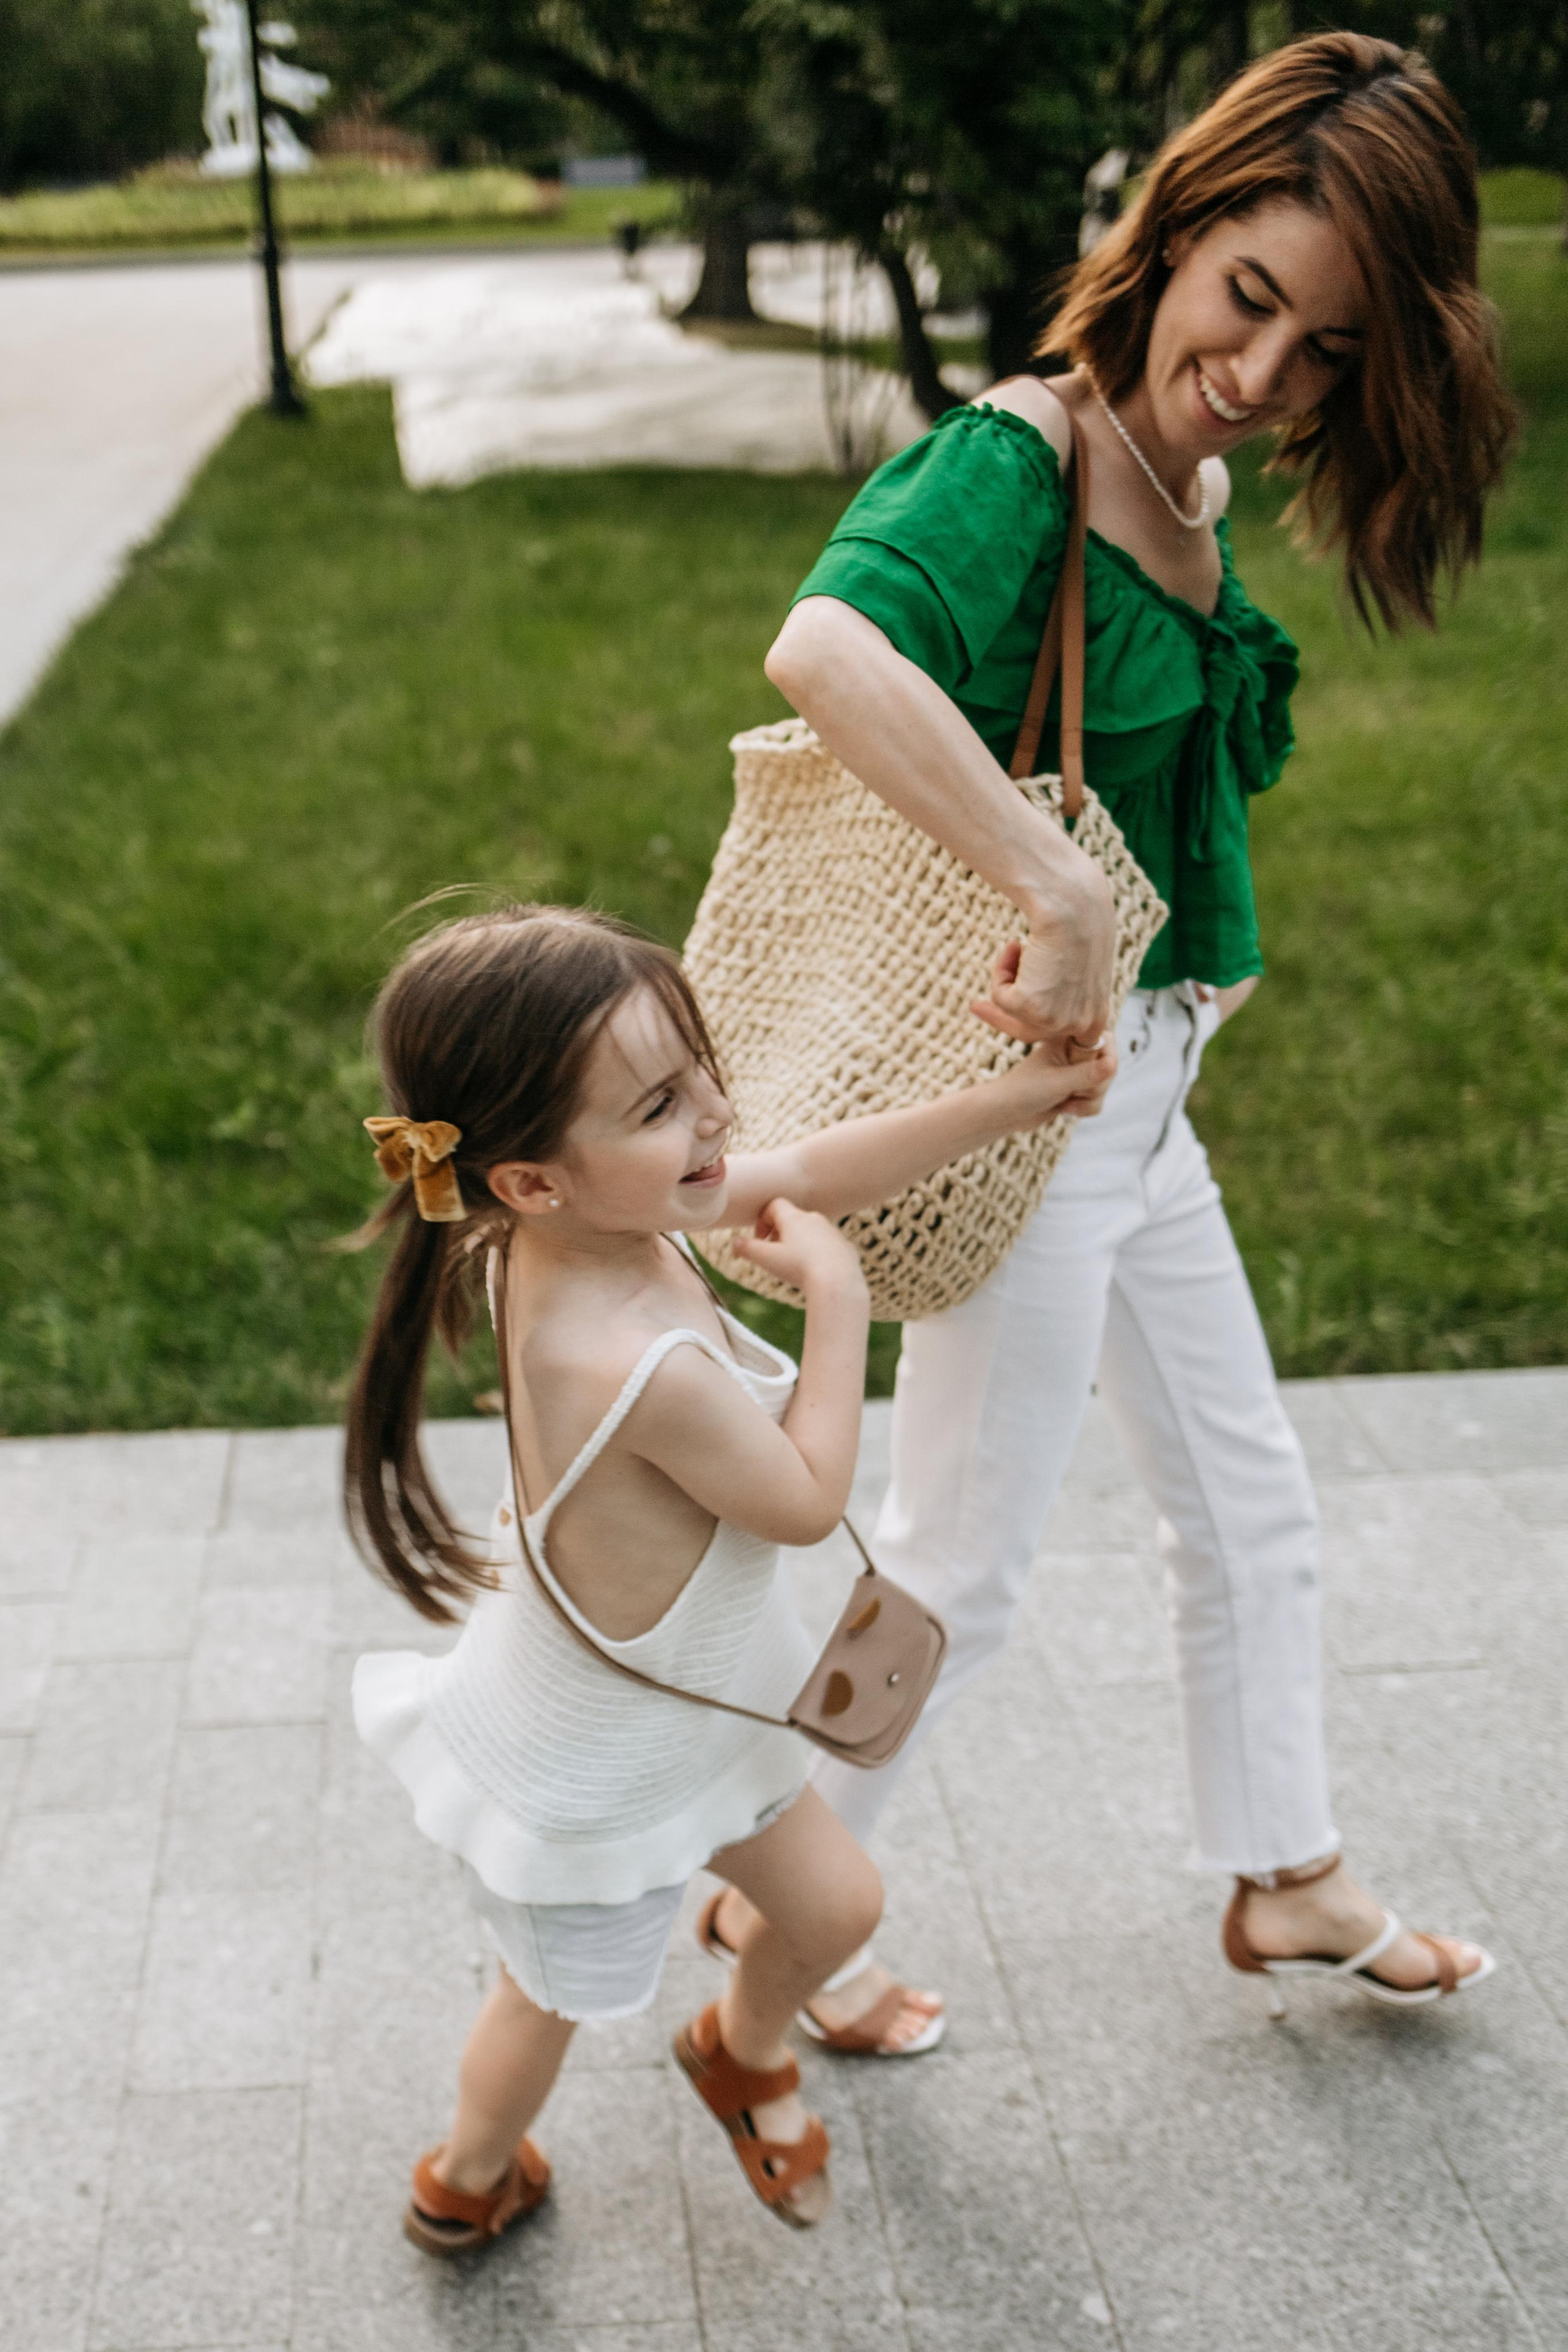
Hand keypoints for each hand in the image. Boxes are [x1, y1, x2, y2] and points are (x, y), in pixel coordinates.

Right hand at [730, 1196, 865, 1297]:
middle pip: (793, 1218)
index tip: (760, 1240)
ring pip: (812, 1232)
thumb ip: (748, 1249)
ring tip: (795, 1265)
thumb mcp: (767, 1259)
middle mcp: (815, 1219)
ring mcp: (833, 1232)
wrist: (838, 1282)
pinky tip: (816, 1272)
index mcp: (794, 1218)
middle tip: (774, 1254)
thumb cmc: (800, 1268)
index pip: (774, 1205)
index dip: (763, 1220)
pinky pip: (829, 1246)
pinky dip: (819, 1254)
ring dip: (800, 1243)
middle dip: (780, 1234)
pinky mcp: (845, 1247)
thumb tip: (735, 1242)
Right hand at [968, 851, 1114, 1053]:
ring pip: (1013, 1013)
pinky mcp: (1031, 1008)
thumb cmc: (1081, 920)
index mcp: (1098, 1014)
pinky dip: (1001, 969)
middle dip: (1002, 1018)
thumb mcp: (1079, 962)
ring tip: (1016, 947)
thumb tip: (1043, 994)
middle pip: (1031, 1033)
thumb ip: (1065, 988)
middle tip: (976, 1007)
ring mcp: (1057, 1020)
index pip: (1064, 1037)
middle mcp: (1081, 1025)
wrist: (1072, 905)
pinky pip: (1000, 997)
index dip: (1037, 1026)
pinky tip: (1016, 945)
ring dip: (1006, 979)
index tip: (1015, 1019)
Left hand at [992, 1038, 1117, 1129]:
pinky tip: (1064, 1109)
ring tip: (1065, 1102)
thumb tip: (1113, 1064)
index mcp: (1068, 1038)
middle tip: (1072, 1091)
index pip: (1106, 1040)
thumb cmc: (1023, 1091)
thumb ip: (1087, 1074)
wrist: (1005, 1113)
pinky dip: (1085, 1109)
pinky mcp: (1076, 1089)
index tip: (1093, 1075)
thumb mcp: (1057, 1082)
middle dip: (1095, 1086)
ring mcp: (1076, 1071)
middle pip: (1109, 1066)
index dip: (1106, 1060)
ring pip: (1104, 1086)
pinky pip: (1097, 1100)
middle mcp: (1075, 1052)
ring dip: (1089, 1101)